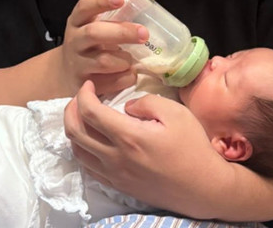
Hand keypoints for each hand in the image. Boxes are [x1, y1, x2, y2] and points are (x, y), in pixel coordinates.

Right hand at [57, 0, 158, 95]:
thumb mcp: (102, 21)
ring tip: (133, 58)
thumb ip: (126, 6)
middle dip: (122, 32)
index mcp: (79, 20)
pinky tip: (130, 74)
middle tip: (144, 33)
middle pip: (94, 33)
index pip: (85, 6)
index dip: (102, 1)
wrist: (67, 72)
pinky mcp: (85, 84)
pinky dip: (124, 78)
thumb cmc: (93, 41)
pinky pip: (109, 83)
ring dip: (124, 60)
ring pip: (102, 61)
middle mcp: (75, 40)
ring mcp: (78, 63)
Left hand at [64, 80, 231, 217]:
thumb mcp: (176, 113)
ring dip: (74, 130)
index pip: (89, 112)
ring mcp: (114, 174)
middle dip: (71, 109)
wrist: (202, 187)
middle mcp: (115, 157)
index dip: (83, 94)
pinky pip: (88, 168)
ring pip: (77, 151)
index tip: (90, 84)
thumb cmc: (192, 148)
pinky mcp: (118, 185)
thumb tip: (127, 106)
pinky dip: (83, 150)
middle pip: (75, 132)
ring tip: (85, 117)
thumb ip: (147, 103)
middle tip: (82, 97)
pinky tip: (93, 140)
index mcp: (128, 136)